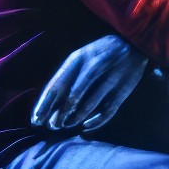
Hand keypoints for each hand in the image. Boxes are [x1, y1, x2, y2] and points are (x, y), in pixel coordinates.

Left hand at [30, 34, 161, 139]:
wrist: (132, 41)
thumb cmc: (98, 54)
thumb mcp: (79, 57)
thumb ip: (65, 77)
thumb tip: (47, 104)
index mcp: (76, 59)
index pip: (55, 86)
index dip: (44, 106)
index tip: (36, 121)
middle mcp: (92, 67)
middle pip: (70, 97)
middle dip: (58, 115)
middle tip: (52, 126)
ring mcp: (109, 78)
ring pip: (88, 105)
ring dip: (75, 119)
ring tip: (66, 125)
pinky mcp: (124, 88)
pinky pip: (108, 110)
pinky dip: (96, 121)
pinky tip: (86, 127)